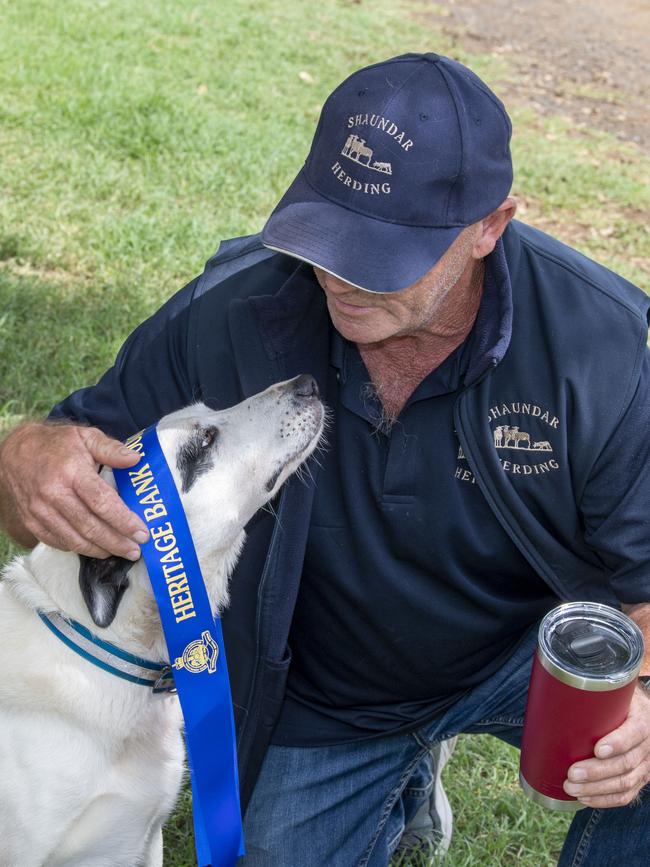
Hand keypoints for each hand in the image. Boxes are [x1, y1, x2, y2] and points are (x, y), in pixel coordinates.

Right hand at [0, 421, 148, 559]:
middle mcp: (53, 494)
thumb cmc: (57, 444)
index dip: (124, 521)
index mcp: (71, 471)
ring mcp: (40, 511)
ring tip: (120, 552)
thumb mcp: (85, 436)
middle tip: (136, 550)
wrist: (15, 452)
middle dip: (116, 542)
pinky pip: (59, 541)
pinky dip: (79, 548)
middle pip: (90, 526)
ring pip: (75, 539)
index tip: (142, 533)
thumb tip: (135, 459)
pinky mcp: (32, 522)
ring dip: (100, 550)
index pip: (102, 502)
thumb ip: (111, 448)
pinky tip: (95, 548)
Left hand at [563, 687, 649, 807]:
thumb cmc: (619, 702)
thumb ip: (594, 695)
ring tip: (571, 787)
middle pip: (626, 763)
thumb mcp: (615, 694)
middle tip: (572, 774)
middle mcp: (648, 744)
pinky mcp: (640, 779)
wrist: (642, 715)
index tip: (597, 749)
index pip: (635, 732)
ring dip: (596, 789)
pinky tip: (585, 798)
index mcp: (642, 719)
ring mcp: (646, 765)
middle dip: (597, 771)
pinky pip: (627, 794)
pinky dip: (605, 800)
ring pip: (626, 782)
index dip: (618, 743)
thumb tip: (552, 689)